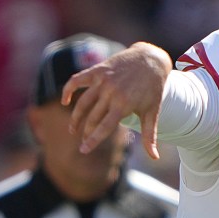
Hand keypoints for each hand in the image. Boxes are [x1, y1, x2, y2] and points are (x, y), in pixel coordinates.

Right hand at [62, 41, 170, 158]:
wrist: (150, 59)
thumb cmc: (153, 88)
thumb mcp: (152, 111)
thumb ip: (149, 135)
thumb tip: (154, 158)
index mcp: (124, 104)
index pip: (104, 127)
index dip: (92, 140)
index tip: (83, 150)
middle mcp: (111, 92)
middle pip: (93, 117)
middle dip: (86, 133)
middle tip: (83, 142)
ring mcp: (103, 80)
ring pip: (83, 103)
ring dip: (75, 118)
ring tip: (73, 130)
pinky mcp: (97, 70)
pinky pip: (77, 80)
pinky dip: (68, 90)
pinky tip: (64, 101)